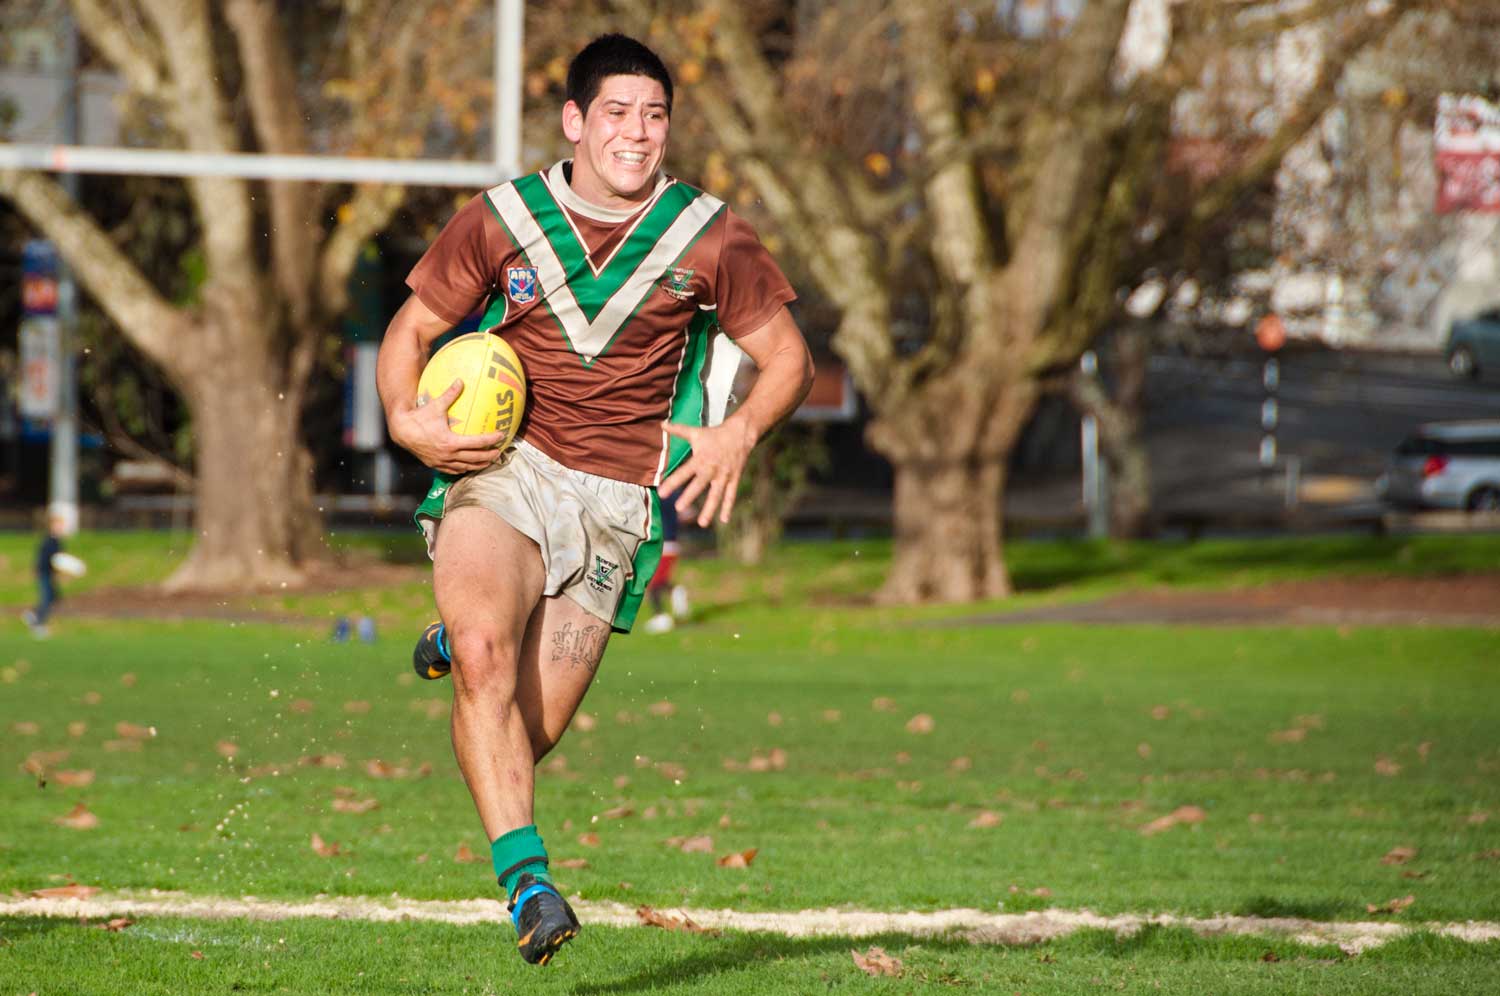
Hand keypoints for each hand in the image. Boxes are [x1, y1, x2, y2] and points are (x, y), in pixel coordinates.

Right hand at [387, 379, 506, 473]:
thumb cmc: (419, 417)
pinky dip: (463, 469)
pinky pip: (453, 470)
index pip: (477, 443)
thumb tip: (461, 381)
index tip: (501, 436)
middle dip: (489, 456)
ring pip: (465, 467)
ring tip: (489, 461)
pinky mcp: (435, 465)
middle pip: (475, 458)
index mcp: (451, 442)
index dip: (491, 440)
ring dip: (478, 465)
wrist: (401, 431)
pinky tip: (469, 466)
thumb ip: (450, 394)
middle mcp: (448, 455)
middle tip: (500, 452)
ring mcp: (441, 462)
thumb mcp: (436, 405)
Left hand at [658, 417, 756, 526]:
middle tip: (679, 508)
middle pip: (699, 485)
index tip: (661, 493)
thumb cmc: (714, 435)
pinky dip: (728, 507)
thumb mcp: (696, 432)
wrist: (740, 434)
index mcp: (700, 459)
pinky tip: (724, 520)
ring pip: (716, 494)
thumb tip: (661, 424)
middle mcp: (711, 469)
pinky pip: (731, 495)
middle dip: (689, 496)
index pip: (683, 472)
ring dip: (709, 509)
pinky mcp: (733, 479)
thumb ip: (678, 430)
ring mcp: (724, 476)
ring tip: (702, 523)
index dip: (672, 482)